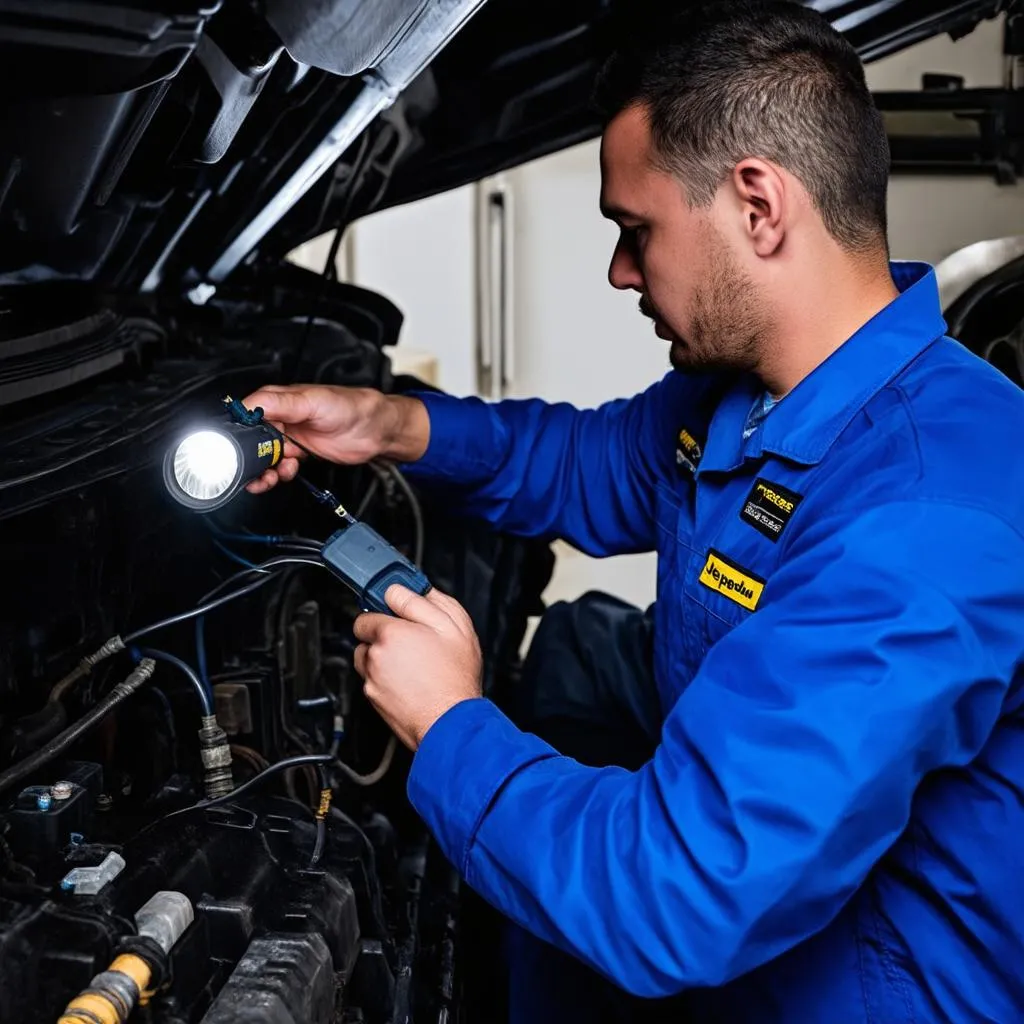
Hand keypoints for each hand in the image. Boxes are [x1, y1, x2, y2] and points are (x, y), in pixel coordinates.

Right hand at [239, 384, 428, 492]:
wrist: (377, 430)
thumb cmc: (352, 407)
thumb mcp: (314, 402)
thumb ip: (281, 403)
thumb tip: (250, 405)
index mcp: (280, 400)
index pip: (247, 414)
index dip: (239, 432)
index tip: (237, 449)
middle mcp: (282, 417)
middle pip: (252, 440)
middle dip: (249, 457)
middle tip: (254, 470)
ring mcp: (291, 436)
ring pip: (264, 456)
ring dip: (263, 470)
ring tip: (270, 476)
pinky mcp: (301, 451)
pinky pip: (280, 465)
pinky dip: (278, 473)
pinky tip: (287, 472)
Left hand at [352, 585, 482, 749]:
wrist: (451, 722)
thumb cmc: (454, 678)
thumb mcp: (452, 627)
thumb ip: (421, 601)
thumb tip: (398, 591)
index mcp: (391, 634)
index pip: (366, 614)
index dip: (383, 615)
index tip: (393, 617)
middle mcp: (375, 656)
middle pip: (364, 637)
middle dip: (383, 636)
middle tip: (410, 642)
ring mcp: (372, 680)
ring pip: (367, 660)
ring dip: (381, 658)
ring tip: (410, 664)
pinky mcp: (373, 700)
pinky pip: (373, 681)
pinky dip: (385, 680)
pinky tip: (409, 682)